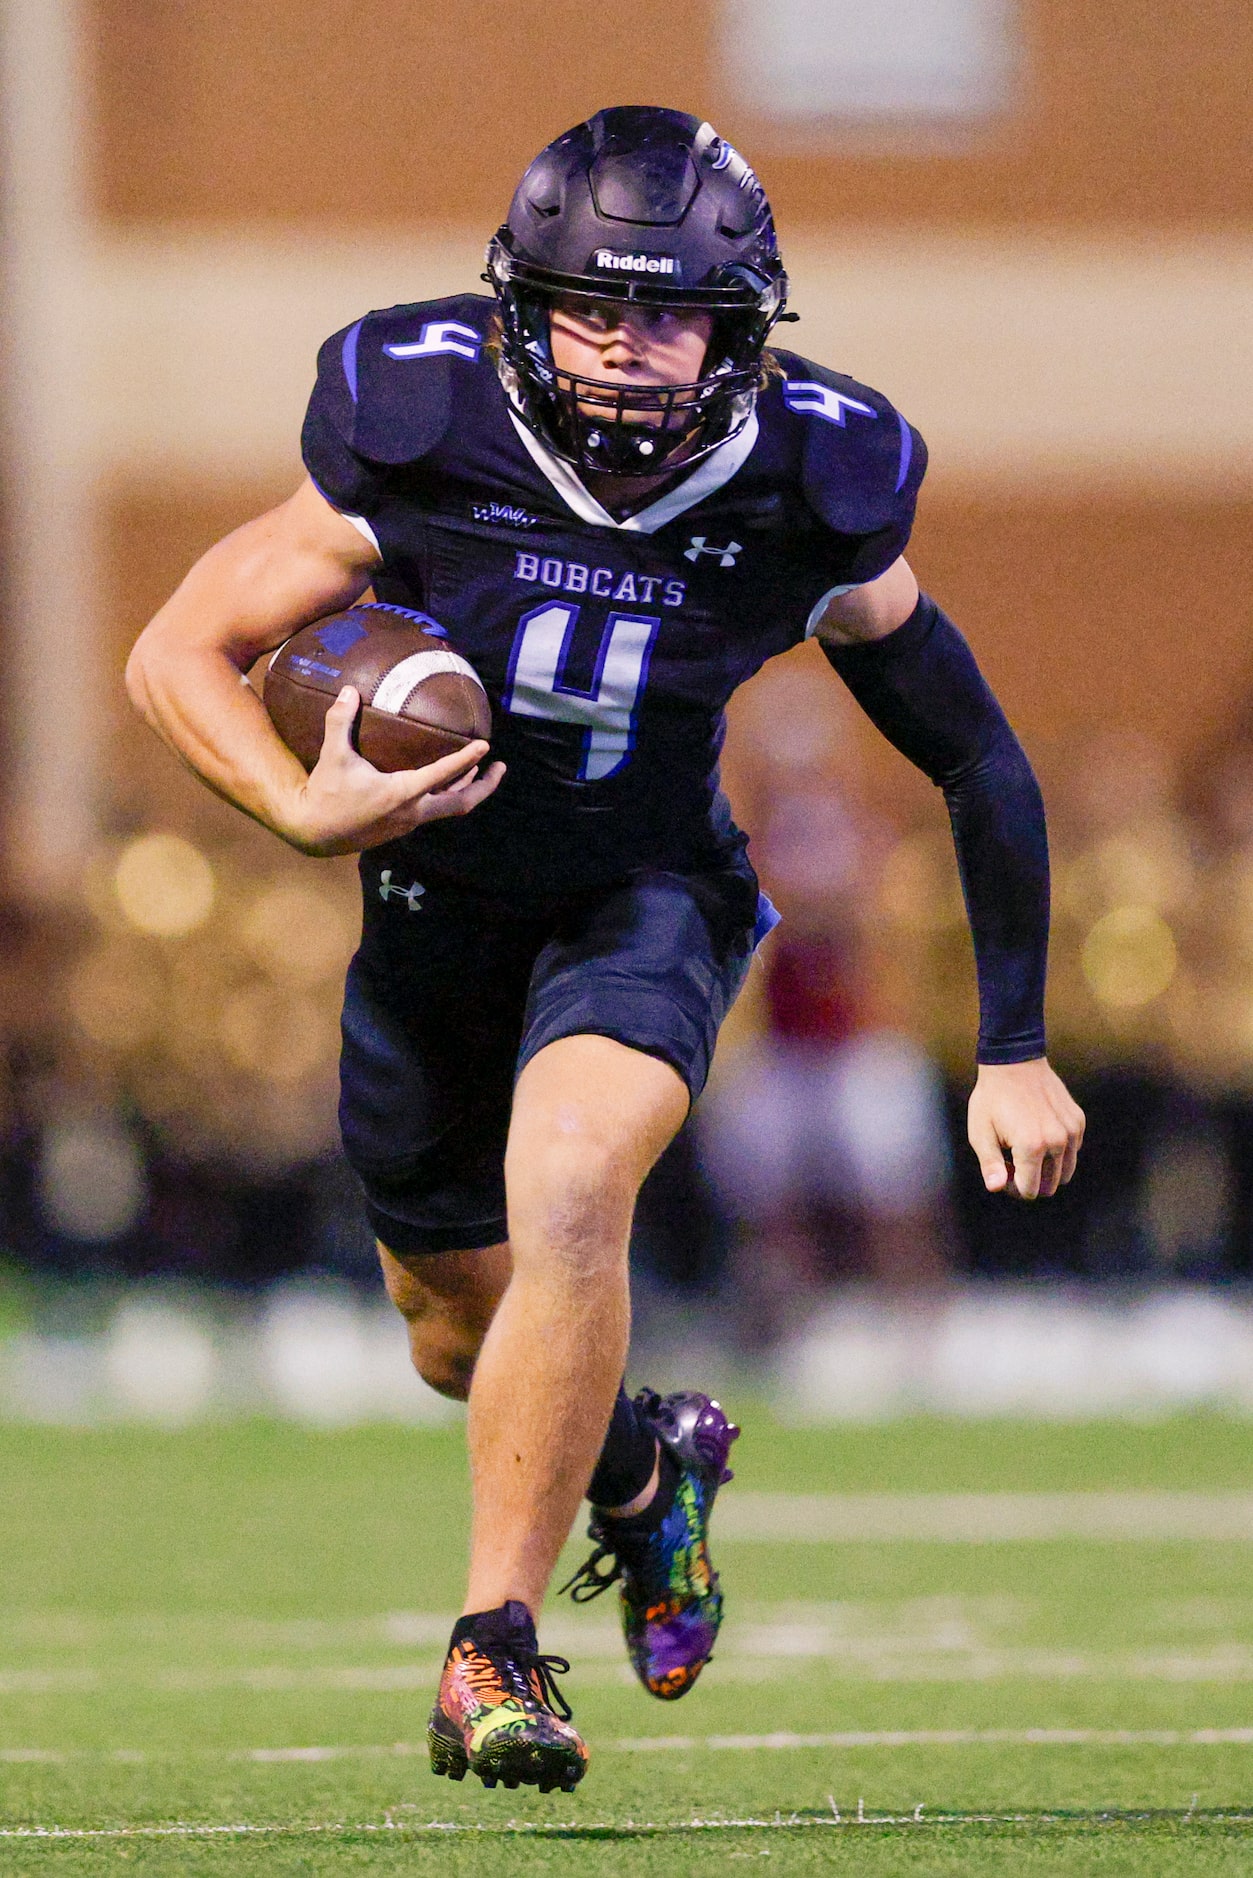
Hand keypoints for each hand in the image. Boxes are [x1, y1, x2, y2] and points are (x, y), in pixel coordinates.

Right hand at [284, 687, 504, 856]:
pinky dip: (447, 796)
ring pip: (449, 807)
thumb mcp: (333, 756)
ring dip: (466, 789)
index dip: (466, 758)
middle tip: (500, 767)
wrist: (313, 833)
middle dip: (484, 785)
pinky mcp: (401, 827)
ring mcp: (408, 823)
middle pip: (461, 803)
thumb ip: (340, 721)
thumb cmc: (325, 793)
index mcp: (401, 793)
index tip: (485, 745)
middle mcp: (412, 812)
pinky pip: (434, 811)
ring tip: (479, 771)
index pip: (443, 774)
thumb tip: (348, 689)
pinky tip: (446, 784)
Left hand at [967, 1058, 1084, 1199]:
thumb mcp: (980, 1131)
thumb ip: (990, 1164)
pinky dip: (1058, 1152)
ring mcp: (1072, 1130)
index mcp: (1032, 1146)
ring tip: (1025, 1149)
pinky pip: (1072, 1152)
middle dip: (1031, 1181)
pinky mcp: (1078, 1121)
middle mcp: (1057, 1141)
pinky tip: (1039, 1133)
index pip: (1030, 1190)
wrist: (1013, 1062)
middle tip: (1011, 1159)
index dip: (1013, 1186)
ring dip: (1046, 1169)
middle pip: (1050, 1186)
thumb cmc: (991, 1098)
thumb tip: (997, 1187)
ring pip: (1065, 1173)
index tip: (1002, 1168)